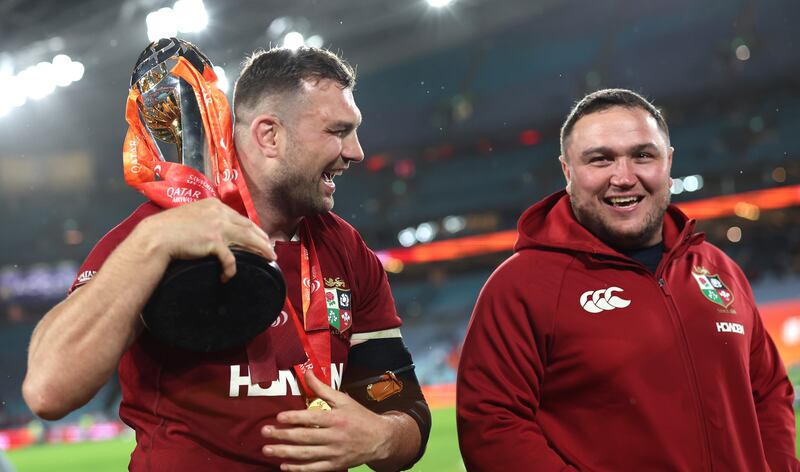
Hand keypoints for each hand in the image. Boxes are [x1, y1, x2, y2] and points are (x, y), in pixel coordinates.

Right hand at [132, 198, 275, 281]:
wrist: (157, 236)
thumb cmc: (169, 228)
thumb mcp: (191, 216)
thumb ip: (206, 218)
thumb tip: (215, 230)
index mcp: (214, 205)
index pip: (240, 217)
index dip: (253, 228)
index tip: (261, 236)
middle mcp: (219, 213)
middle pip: (249, 226)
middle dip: (263, 238)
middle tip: (272, 248)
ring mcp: (217, 226)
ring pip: (248, 238)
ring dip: (261, 249)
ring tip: (269, 258)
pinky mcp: (213, 241)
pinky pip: (229, 258)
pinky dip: (230, 269)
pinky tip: (228, 276)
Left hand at [261, 370, 393, 470]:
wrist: (380, 439)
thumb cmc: (360, 417)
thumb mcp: (344, 400)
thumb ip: (323, 389)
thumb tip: (307, 374)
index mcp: (337, 418)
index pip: (312, 418)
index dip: (294, 418)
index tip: (279, 417)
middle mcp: (335, 437)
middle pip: (305, 437)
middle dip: (283, 435)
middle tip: (265, 432)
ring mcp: (334, 453)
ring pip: (306, 454)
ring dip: (285, 452)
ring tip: (268, 450)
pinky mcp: (335, 465)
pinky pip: (314, 468)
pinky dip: (298, 468)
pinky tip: (284, 465)